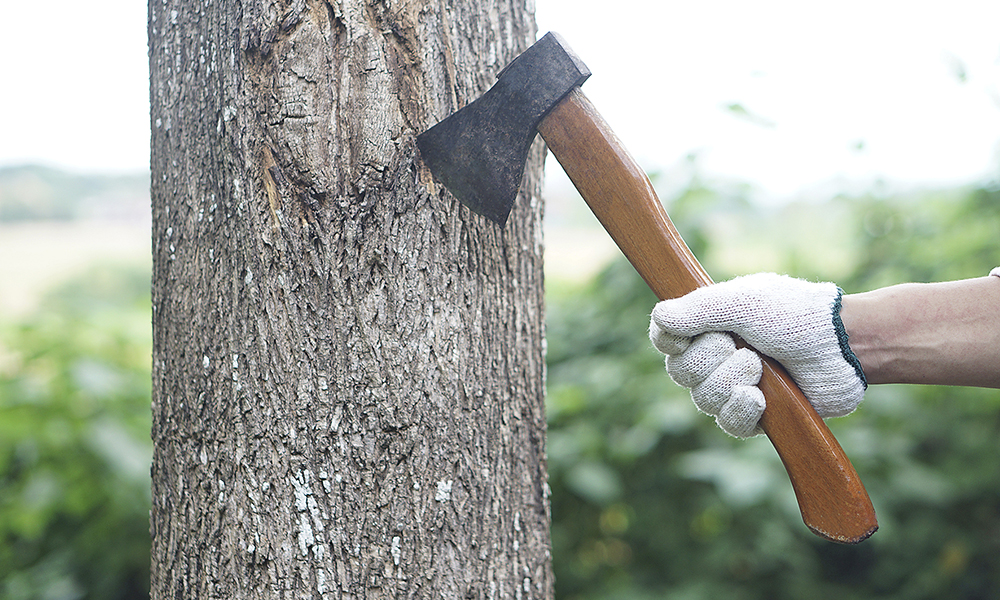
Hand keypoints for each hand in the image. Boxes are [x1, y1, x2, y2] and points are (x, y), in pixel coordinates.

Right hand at [649, 273, 866, 436]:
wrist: (842, 346)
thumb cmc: (794, 314)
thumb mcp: (743, 302)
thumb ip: (698, 310)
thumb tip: (658, 317)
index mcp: (710, 325)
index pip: (665, 339)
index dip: (669, 341)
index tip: (684, 336)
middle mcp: (717, 357)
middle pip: (680, 371)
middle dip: (710, 360)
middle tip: (743, 347)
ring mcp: (735, 387)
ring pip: (703, 398)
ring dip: (731, 381)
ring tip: (761, 366)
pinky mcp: (756, 415)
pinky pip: (728, 423)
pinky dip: (741, 410)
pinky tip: (759, 399)